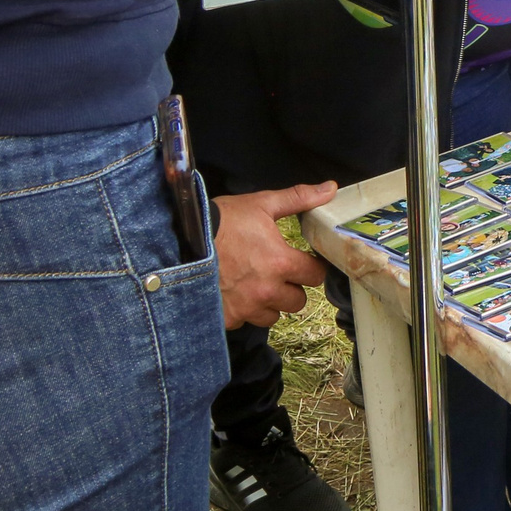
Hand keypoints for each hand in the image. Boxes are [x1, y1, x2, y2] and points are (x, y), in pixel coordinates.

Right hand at [214, 180, 335, 329]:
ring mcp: (246, 308)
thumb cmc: (223, 220)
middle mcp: (267, 290)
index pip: (316, 276)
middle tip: (277, 272)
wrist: (180, 239)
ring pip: (273, 316)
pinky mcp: (227, 318)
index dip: (311, 267)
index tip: (302, 261)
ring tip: (256, 284)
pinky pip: (246, 321)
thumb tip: (330, 188)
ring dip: (270, 303)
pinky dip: (244, 311)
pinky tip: (236, 293)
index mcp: (281, 263)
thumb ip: (299, 198)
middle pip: (298, 301)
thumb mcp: (262, 204)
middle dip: (292, 287)